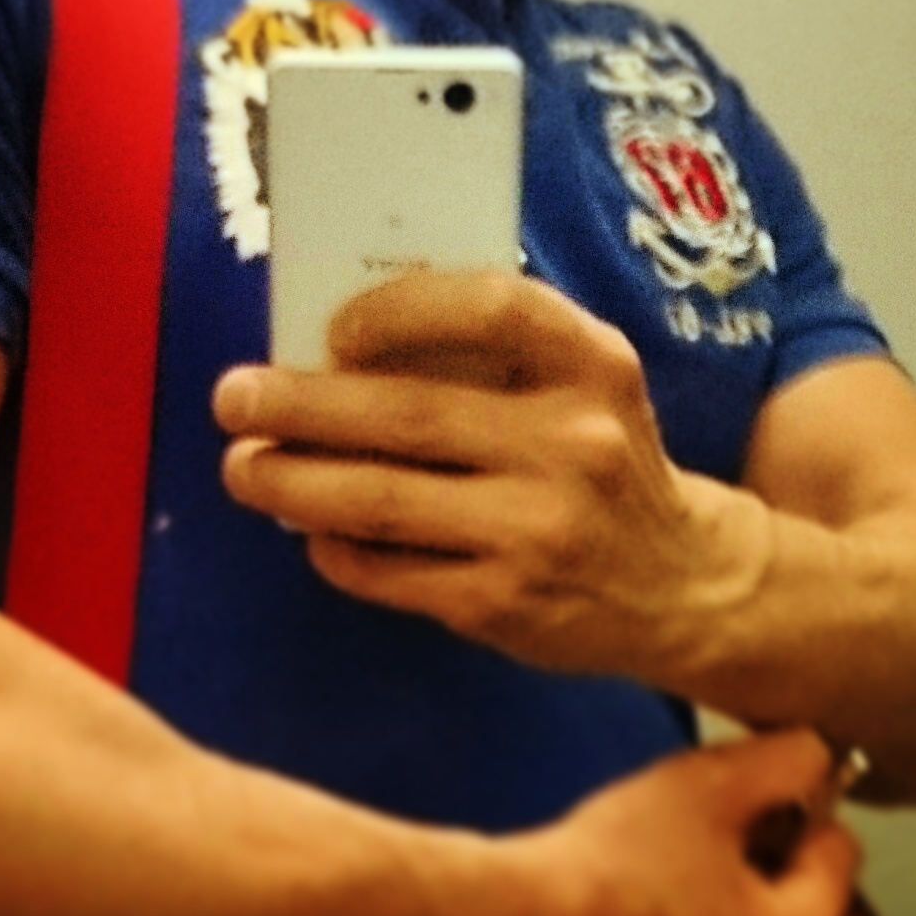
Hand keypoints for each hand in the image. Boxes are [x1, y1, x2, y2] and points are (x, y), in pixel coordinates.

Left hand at [213, 270, 768, 683]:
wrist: (683, 585)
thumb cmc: (601, 462)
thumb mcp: (582, 389)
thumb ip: (491, 360)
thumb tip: (338, 345)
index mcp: (593, 366)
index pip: (490, 309)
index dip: (398, 311)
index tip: (333, 329)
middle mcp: (575, 446)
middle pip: (408, 414)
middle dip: (300, 405)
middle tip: (232, 396)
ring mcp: (538, 533)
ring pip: (381, 502)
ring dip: (291, 482)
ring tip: (242, 468)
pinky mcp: (504, 606)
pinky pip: (389, 571)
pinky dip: (335, 548)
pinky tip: (311, 530)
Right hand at [499, 730, 860, 915]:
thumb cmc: (614, 861)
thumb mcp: (708, 783)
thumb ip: (787, 761)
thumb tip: (821, 759)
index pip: (840, 850)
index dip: (789, 815)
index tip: (732, 812)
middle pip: (816, 900)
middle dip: (775, 864)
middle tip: (706, 843)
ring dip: (752, 903)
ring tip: (686, 880)